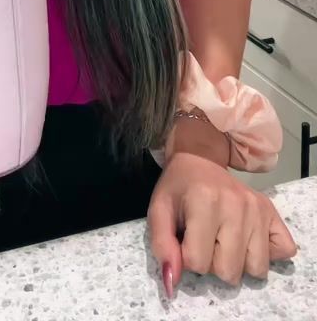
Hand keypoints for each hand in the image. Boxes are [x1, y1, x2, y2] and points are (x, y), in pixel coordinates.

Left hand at [148, 152, 296, 293]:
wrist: (199, 159)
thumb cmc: (177, 188)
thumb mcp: (158, 211)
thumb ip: (162, 247)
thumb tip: (173, 282)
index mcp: (205, 201)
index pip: (198, 263)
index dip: (187, 257)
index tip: (185, 238)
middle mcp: (237, 204)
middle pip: (229, 271)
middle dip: (213, 263)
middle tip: (205, 239)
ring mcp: (258, 208)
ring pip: (256, 268)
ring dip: (238, 261)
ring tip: (224, 239)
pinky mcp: (273, 212)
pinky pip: (284, 250)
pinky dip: (267, 252)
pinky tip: (247, 237)